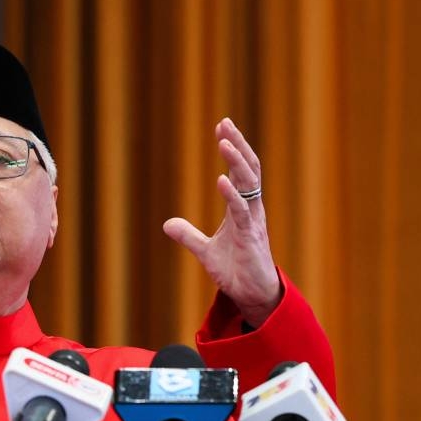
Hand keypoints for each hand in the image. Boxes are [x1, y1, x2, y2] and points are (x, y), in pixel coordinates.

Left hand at [162, 118, 281, 327]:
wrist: (251, 296)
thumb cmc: (236, 271)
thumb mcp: (205, 251)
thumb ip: (188, 236)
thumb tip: (167, 224)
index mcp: (242, 209)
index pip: (240, 171)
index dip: (233, 149)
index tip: (222, 128)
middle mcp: (251, 210)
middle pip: (248, 169)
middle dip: (237, 146)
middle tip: (225, 124)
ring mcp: (253, 222)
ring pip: (249, 184)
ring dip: (236, 162)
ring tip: (224, 143)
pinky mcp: (250, 238)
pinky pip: (241, 212)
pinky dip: (231, 195)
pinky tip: (221, 180)